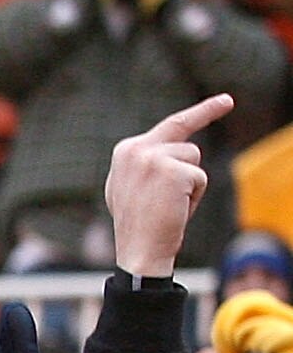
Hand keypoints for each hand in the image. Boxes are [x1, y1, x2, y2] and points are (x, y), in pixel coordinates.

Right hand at [106, 94, 229, 277]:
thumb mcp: (130, 187)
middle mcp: (136, 150)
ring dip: (190, 183)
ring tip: (169, 205)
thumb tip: (158, 151)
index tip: (222, 101)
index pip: (167, 127)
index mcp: (125, 152)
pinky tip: (175, 209)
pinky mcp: (172, 172)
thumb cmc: (138, 224)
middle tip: (228, 101)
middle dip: (207, 111)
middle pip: (182, 135)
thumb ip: (143, 165)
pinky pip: (199, 177)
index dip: (195, 115)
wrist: (138, 250)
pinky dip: (194, 196)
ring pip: (193, 157)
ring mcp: (153, 159)